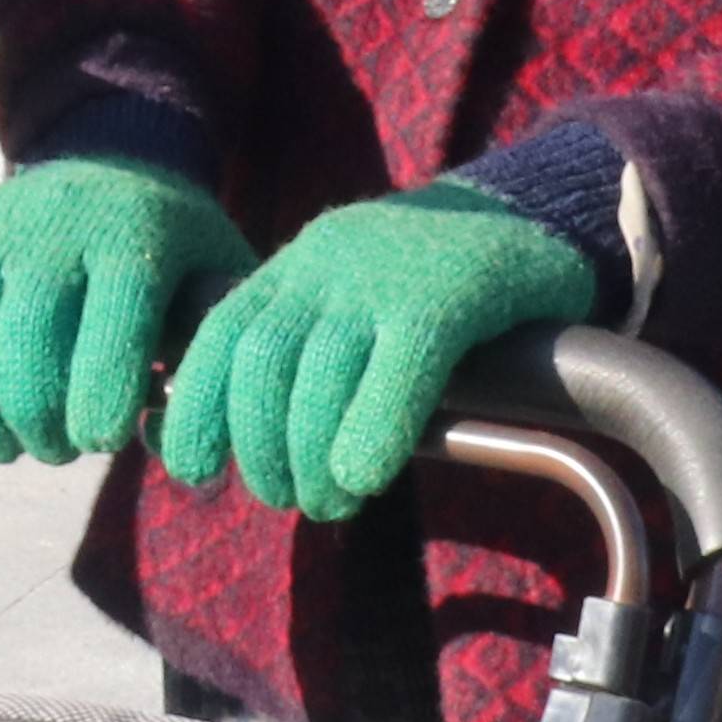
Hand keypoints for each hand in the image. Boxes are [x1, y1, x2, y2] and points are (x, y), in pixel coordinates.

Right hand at [0, 160, 263, 462]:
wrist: (110, 161)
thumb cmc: (171, 247)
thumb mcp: (217, 276)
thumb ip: (212, 351)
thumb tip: (189, 439)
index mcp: (134, 237)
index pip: (114, 316)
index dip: (101, 388)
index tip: (100, 440)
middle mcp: (55, 226)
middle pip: (28, 333)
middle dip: (37, 415)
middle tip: (57, 451)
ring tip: (9, 446)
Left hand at [159, 185, 599, 519]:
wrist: (527, 218)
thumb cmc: (430, 289)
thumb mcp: (349, 305)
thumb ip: (303, 360)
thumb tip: (250, 453)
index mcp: (294, 270)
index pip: (218, 335)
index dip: (196, 406)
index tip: (194, 468)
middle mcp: (327, 265)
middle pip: (262, 360)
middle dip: (259, 443)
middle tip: (284, 498)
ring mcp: (385, 277)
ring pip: (321, 372)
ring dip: (311, 455)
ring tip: (329, 502)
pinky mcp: (449, 295)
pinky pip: (401, 367)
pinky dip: (374, 429)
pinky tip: (367, 475)